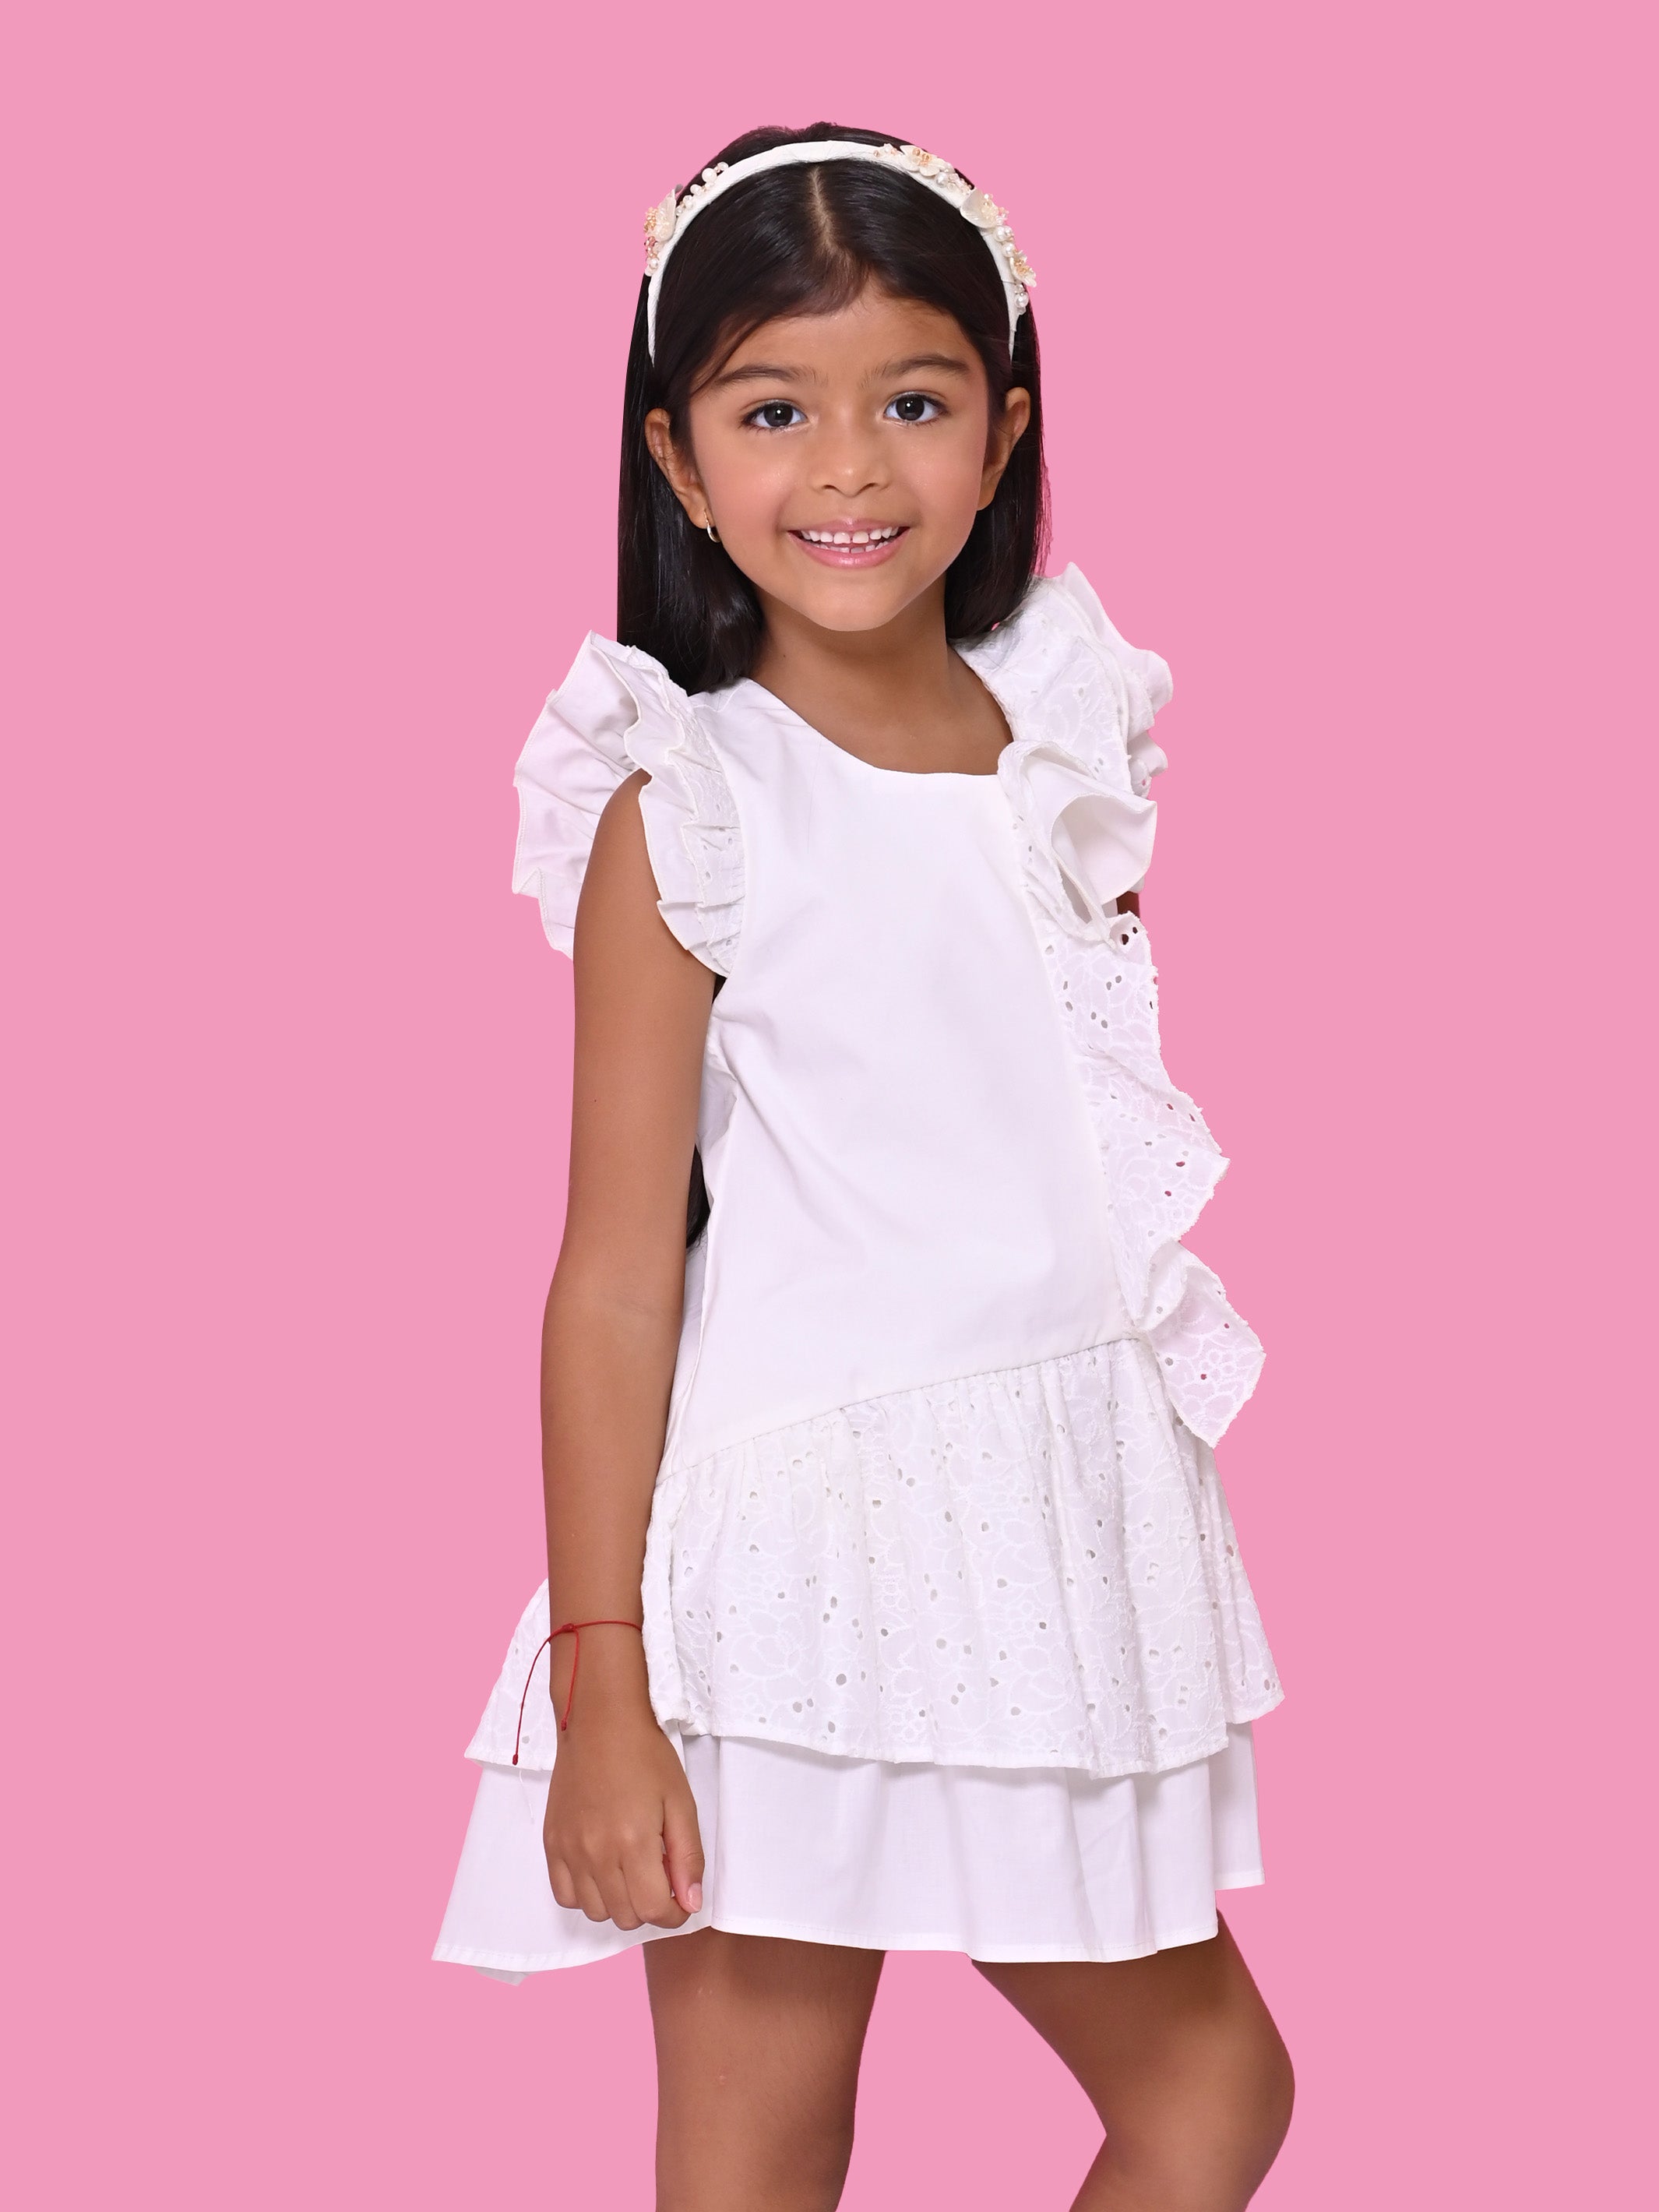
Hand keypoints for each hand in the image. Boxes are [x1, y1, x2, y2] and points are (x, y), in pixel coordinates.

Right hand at [542, 1634, 704, 1930]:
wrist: (600, 1722)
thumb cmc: (645, 1756)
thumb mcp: (681, 1801)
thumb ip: (688, 1856)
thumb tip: (691, 1902)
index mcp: (633, 1843)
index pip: (653, 1911)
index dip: (674, 1913)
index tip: (681, 1899)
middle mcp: (596, 1853)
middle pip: (625, 1917)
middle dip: (650, 1906)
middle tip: (659, 1876)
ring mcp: (569, 1850)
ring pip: (595, 1912)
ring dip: (619, 1903)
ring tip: (631, 1871)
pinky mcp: (552, 1843)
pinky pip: (565, 1896)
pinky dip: (586, 1895)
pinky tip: (602, 1871)